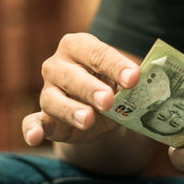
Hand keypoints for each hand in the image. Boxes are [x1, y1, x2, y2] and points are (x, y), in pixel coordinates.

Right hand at [22, 33, 139, 145]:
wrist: (101, 110)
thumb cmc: (112, 85)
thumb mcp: (124, 81)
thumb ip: (131, 82)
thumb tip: (152, 86)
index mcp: (79, 46)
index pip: (97, 53)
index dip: (116, 65)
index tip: (134, 78)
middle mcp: (57, 65)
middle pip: (72, 76)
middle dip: (91, 88)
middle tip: (108, 100)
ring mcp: (47, 91)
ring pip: (53, 100)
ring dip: (70, 110)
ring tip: (87, 119)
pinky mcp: (43, 117)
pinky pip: (32, 121)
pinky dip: (32, 129)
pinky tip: (34, 137)